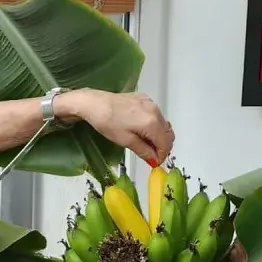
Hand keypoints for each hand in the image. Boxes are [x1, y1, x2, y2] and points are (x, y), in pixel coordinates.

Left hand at [58, 89, 174, 165]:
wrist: (94, 103)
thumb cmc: (107, 122)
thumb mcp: (125, 141)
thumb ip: (144, 151)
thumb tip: (154, 160)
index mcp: (151, 122)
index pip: (165, 143)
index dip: (162, 155)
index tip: (155, 162)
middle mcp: (155, 110)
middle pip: (168, 133)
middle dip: (162, 146)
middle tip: (152, 155)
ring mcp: (150, 103)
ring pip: (163, 123)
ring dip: (158, 135)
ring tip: (145, 144)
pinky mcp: (144, 98)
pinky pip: (156, 114)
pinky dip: (153, 124)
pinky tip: (142, 130)